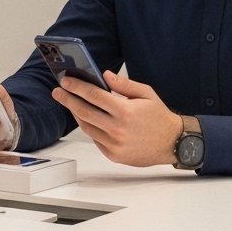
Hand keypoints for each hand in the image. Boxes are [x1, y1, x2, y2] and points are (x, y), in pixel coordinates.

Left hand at [51, 71, 182, 166]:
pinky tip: (86, 118)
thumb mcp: (146, 94)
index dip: (77, 87)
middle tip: (58, 91)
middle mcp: (117, 129)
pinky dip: (89, 127)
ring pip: (87, 127)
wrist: (173, 144)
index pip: (94, 96)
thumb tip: (105, 75)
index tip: (66, 81)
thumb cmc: (160, 118)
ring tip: (70, 103)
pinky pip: (95, 139)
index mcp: (125, 111)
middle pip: (84, 111)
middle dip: (68, 99)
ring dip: (76, 114)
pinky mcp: (114, 155)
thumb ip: (124, 84)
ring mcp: (114, 144)